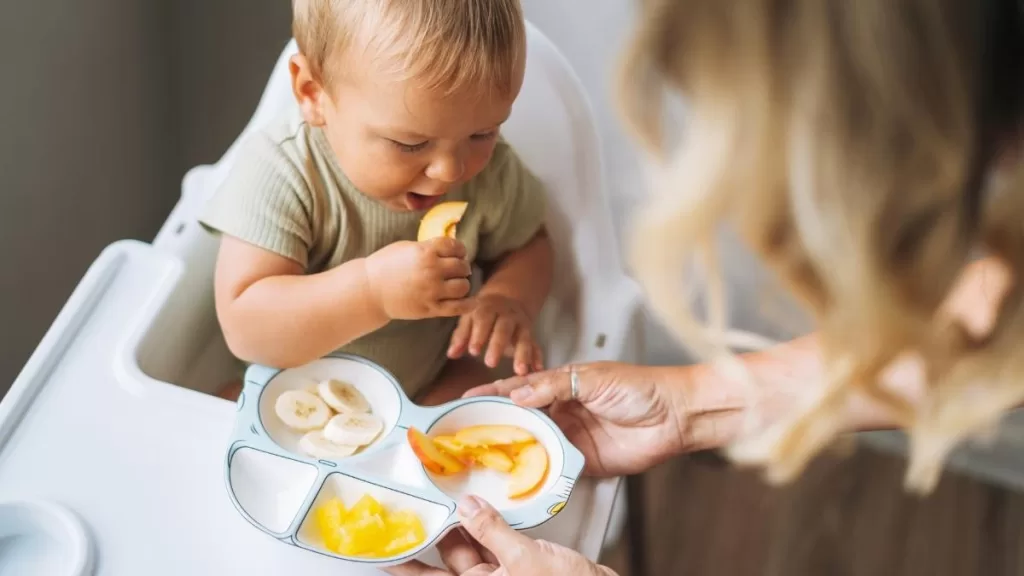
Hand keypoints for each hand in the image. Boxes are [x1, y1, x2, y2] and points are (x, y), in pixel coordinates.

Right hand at [365, 237, 474, 319]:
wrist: (369, 290)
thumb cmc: (385, 265)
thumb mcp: (406, 248)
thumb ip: (429, 247)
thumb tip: (449, 247)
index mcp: (425, 251)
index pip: (455, 246)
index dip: (460, 250)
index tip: (459, 253)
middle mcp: (431, 270)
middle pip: (462, 266)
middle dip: (462, 267)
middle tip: (458, 270)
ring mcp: (431, 291)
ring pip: (463, 286)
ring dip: (463, 284)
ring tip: (457, 284)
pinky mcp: (430, 308)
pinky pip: (458, 307)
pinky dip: (468, 304)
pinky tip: (472, 301)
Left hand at [384, 496, 614, 575]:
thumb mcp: (525, 558)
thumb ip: (491, 530)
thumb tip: (466, 506)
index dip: (401, 563)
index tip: (379, 547)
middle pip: (444, 564)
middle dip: (432, 535)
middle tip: (416, 506)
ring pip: (467, 553)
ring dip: (460, 527)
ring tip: (446, 500)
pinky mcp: (517, 573)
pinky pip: (492, 548)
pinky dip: (486, 529)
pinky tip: (482, 509)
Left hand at [447, 293, 542, 375]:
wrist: (508, 297)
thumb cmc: (482, 314)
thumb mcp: (469, 318)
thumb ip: (461, 336)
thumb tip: (451, 354)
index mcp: (487, 308)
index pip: (483, 319)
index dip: (478, 334)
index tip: (473, 351)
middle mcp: (506, 315)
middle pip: (503, 328)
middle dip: (498, 345)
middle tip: (490, 363)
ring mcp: (521, 324)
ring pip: (523, 337)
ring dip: (522, 354)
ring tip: (520, 371)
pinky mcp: (530, 333)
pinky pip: (536, 344)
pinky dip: (538, 356)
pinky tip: (538, 369)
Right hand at [465, 362, 688, 476]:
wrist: (675, 415)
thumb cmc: (639, 387)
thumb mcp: (591, 378)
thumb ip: (552, 386)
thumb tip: (518, 394)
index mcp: (561, 386)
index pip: (519, 389)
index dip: (493, 394)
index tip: (467, 400)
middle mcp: (562, 412)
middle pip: (521, 420)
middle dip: (495, 426)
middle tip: (467, 433)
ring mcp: (571, 438)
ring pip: (533, 445)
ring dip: (512, 450)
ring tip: (483, 456)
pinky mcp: (583, 462)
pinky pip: (554, 468)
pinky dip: (537, 472)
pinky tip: (519, 475)